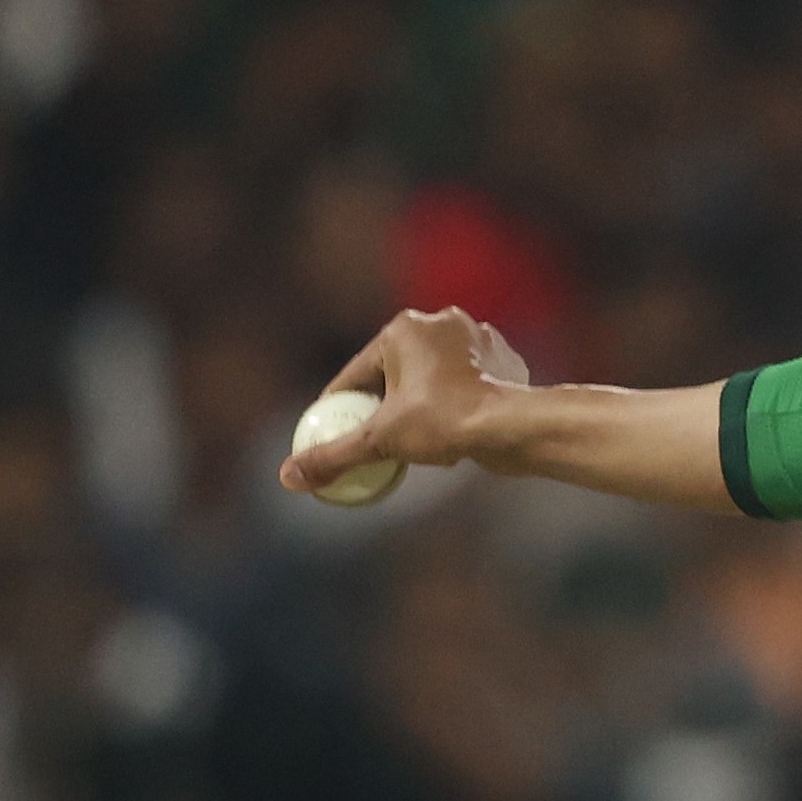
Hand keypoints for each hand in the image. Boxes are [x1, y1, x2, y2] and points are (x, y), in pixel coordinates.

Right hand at [278, 307, 534, 493]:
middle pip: (396, 371)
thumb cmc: (446, 424)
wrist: (514, 427)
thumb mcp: (381, 442)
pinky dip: (456, 404)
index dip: (340, 407)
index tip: (332, 434)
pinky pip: (468, 384)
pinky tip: (452, 431)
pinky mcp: (503, 360)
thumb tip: (287, 477)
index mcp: (403, 328)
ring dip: (420, 402)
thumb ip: (334, 456)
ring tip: (412, 436)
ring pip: (434, 376)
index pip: (358, 373)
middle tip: (371, 440)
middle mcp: (439, 322)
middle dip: (381, 402)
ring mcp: (476, 338)